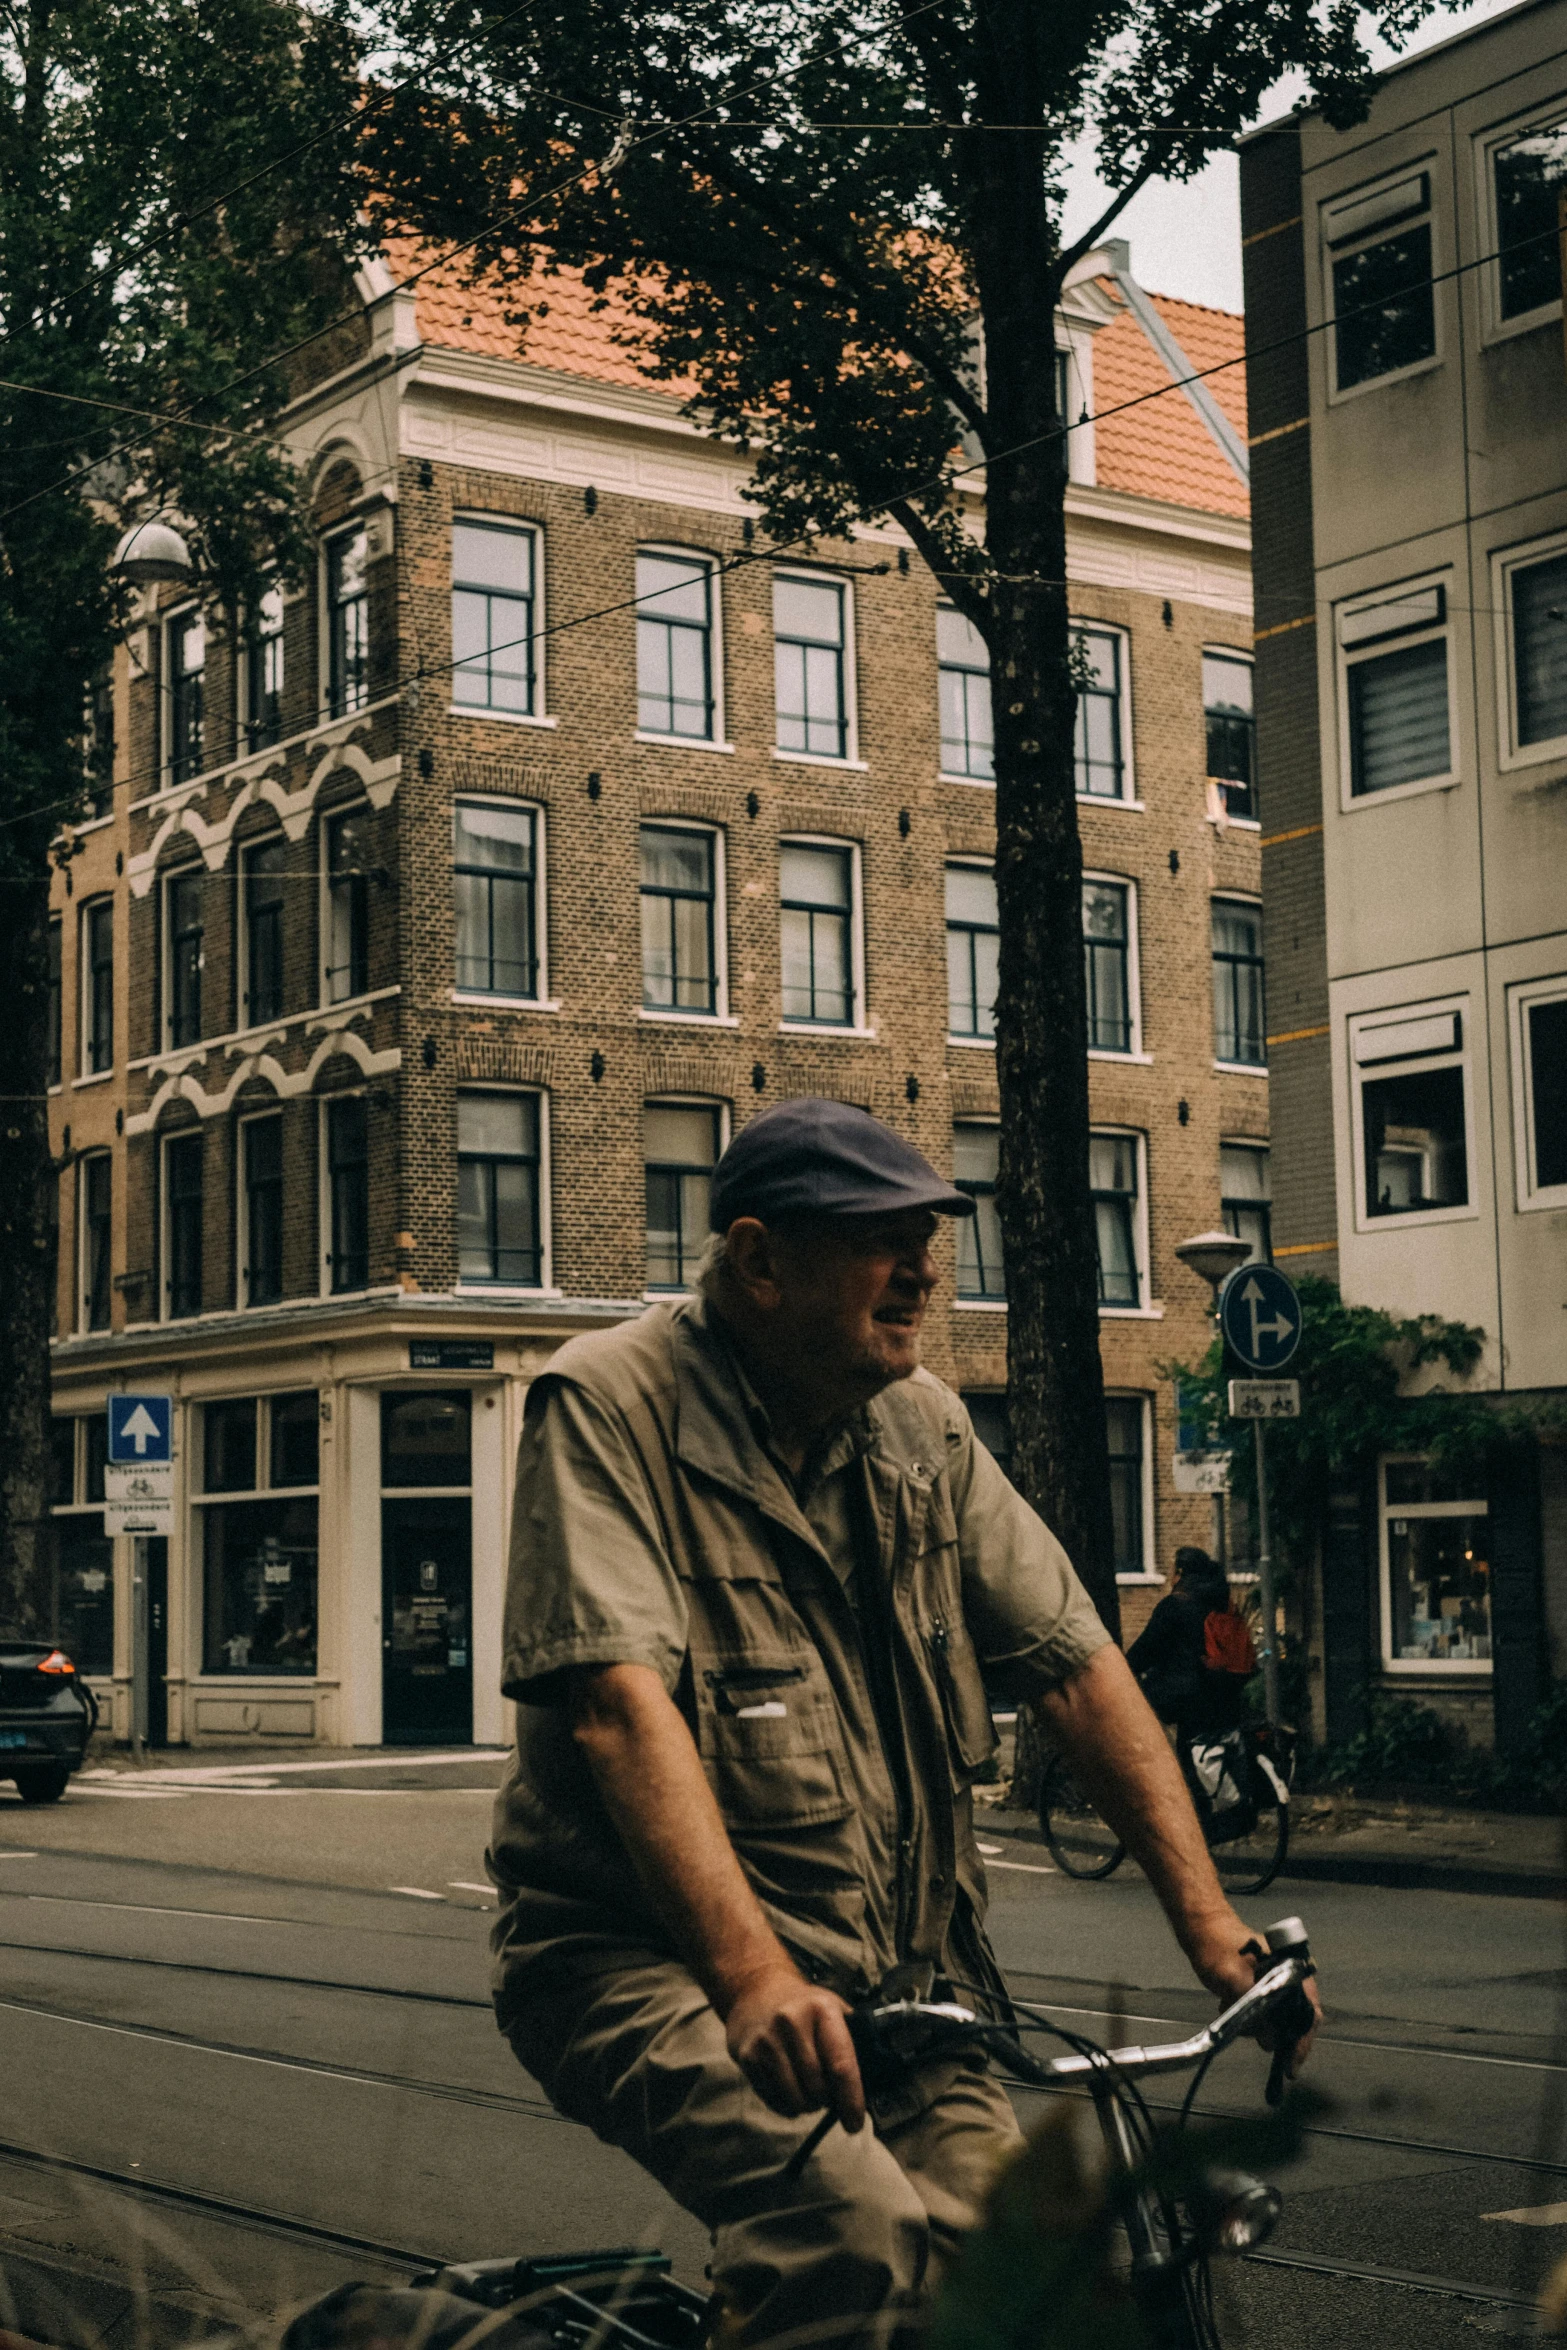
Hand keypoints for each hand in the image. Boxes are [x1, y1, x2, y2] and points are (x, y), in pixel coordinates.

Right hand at [723, 1963, 865, 2132]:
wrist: (755, 1990)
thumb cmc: (802, 2007)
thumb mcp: (831, 2009)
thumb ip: (852, 2039)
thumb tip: (876, 2081)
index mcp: (822, 2010)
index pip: (842, 2065)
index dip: (851, 2100)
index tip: (855, 2122)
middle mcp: (792, 2022)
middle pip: (818, 2088)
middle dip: (826, 2100)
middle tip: (827, 2093)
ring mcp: (768, 2040)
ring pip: (796, 2099)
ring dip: (807, 2105)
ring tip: (808, 2090)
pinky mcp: (748, 2056)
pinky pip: (774, 2100)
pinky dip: (786, 2104)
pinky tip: (788, 2087)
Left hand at [1189, 1912, 1322, 2080]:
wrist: (1200, 1928)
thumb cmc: (1219, 1948)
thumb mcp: (1235, 1982)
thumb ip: (1255, 2011)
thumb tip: (1271, 2043)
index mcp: (1294, 1971)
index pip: (1308, 2015)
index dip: (1302, 2043)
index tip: (1291, 2068)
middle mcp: (1290, 1977)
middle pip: (1295, 2019)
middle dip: (1275, 2034)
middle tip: (1259, 2043)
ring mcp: (1276, 1980)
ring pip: (1276, 2016)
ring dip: (1256, 2023)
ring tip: (1233, 2015)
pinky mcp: (1261, 1984)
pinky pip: (1261, 2008)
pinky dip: (1247, 2014)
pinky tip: (1227, 2004)